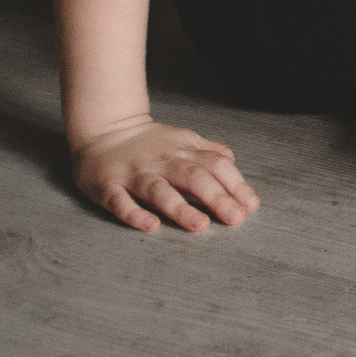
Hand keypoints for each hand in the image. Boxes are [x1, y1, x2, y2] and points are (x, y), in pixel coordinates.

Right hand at [75, 118, 258, 233]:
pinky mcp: (107, 187)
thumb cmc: (149, 142)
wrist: (104, 130)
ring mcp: (134, 174)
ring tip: (200, 224)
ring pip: (159, 191)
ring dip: (180, 208)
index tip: (250, 205)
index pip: (215, 165)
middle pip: (193, 177)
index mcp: (184, 150)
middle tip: (235, 219)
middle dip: (216, 198)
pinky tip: (151, 226)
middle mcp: (162, 161)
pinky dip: (135, 214)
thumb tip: (232, 163)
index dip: (235, 184)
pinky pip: (120, 202)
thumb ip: (209, 151)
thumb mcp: (183, 139)